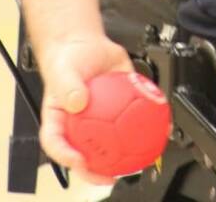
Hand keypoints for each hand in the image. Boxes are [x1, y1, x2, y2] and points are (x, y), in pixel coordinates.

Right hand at [37, 33, 133, 183]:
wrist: (85, 42)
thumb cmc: (67, 59)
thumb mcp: (63, 71)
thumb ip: (68, 86)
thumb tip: (78, 102)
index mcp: (62, 121)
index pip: (58, 145)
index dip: (68, 159)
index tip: (81, 162)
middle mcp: (82, 124)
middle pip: (88, 151)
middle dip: (100, 169)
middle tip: (112, 173)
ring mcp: (103, 118)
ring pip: (114, 140)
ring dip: (128, 151)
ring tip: (142, 154)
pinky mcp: (121, 105)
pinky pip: (134, 115)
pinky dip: (145, 120)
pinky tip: (157, 122)